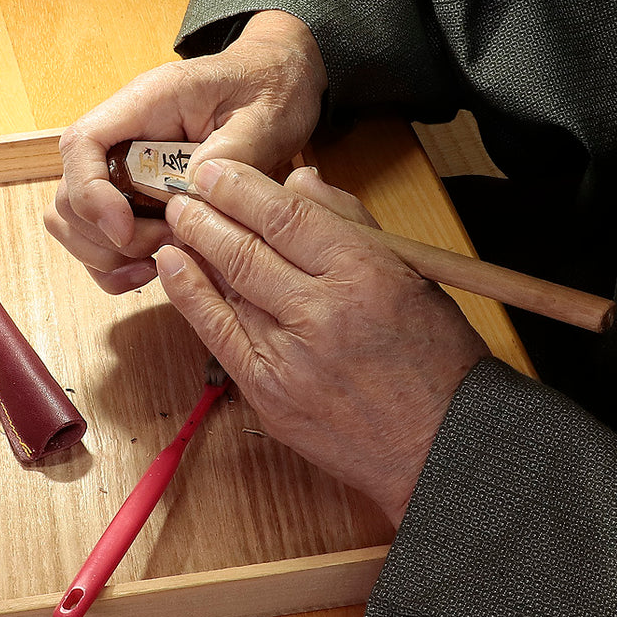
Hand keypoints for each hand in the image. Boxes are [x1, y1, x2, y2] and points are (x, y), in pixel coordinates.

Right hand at [46, 10, 326, 292]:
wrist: (280, 80)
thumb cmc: (271, 88)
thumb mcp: (266, 116)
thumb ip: (231, 152)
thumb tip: (190, 195)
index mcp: (148, 102)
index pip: (82, 143)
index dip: (91, 193)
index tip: (125, 231)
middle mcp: (125, 132)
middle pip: (70, 190)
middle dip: (104, 234)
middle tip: (162, 247)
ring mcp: (126, 163)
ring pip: (75, 219)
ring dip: (106, 253)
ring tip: (159, 262)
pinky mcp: (137, 191)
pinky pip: (102, 234)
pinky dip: (117, 263)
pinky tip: (155, 269)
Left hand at [157, 159, 489, 525]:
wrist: (442, 446)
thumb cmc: (437, 359)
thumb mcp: (411, 272)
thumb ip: (351, 221)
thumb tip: (301, 181)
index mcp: (364, 272)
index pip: (285, 215)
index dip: (241, 187)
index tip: (217, 170)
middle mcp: (322, 311)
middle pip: (248, 247)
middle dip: (208, 212)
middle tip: (186, 190)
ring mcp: (290, 357)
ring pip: (229, 286)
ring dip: (195, 247)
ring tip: (179, 221)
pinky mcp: (269, 394)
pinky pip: (218, 334)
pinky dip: (190, 296)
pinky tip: (173, 267)